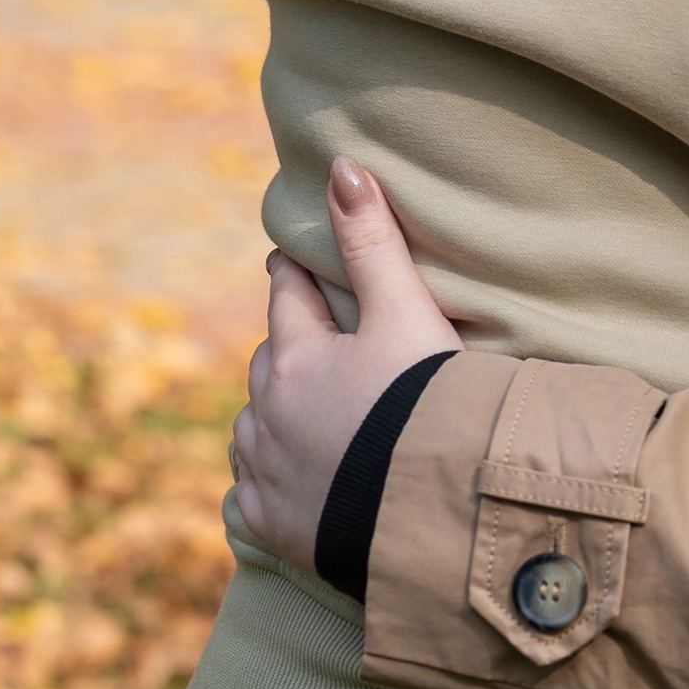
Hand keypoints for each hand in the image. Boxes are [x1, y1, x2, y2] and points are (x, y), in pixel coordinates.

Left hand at [229, 161, 458, 573]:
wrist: (434, 512)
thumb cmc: (426, 405)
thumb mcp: (406, 314)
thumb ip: (373, 241)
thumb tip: (341, 164)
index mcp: (296, 358)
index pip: (288, 297)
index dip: (293, 275)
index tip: (290, 262)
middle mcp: (269, 414)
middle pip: (269, 363)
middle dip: (286, 348)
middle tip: (308, 339)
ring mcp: (268, 473)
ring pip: (254, 426)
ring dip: (271, 412)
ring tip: (297, 408)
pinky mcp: (277, 524)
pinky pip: (254, 490)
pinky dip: (266, 474)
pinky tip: (282, 472)